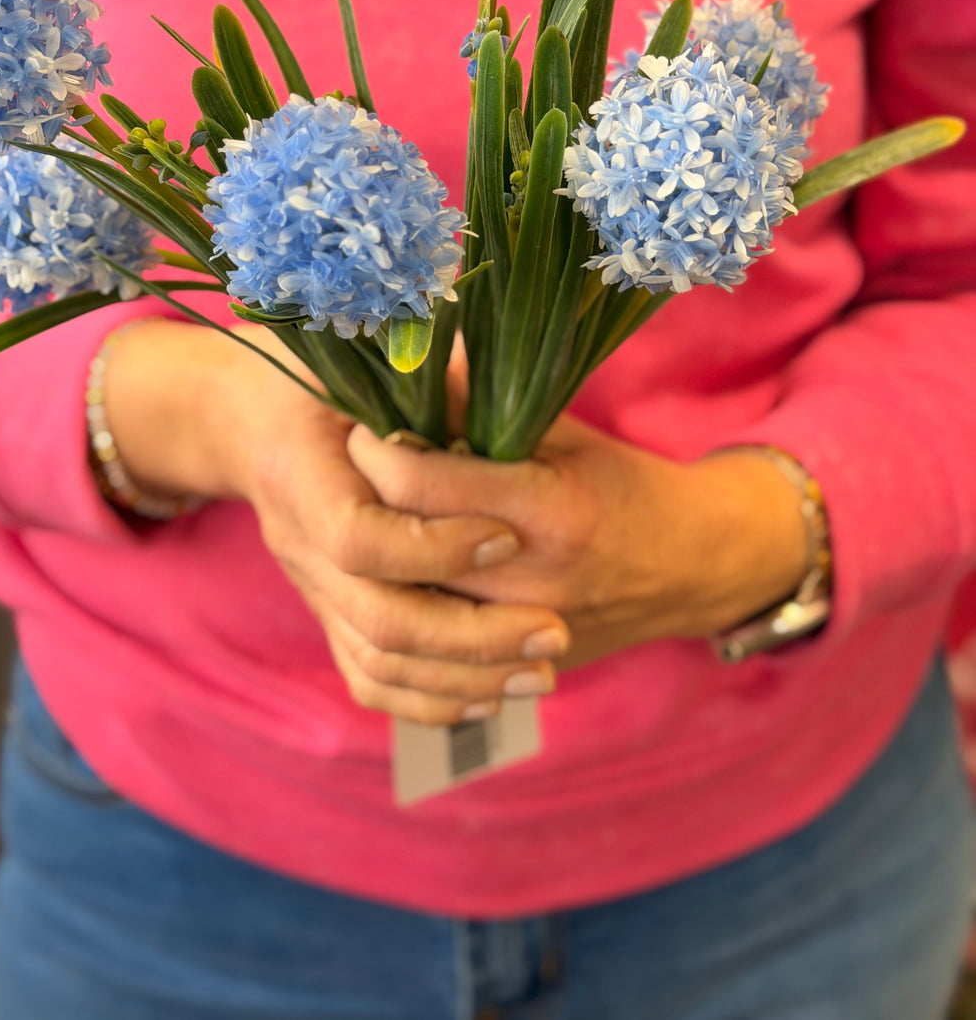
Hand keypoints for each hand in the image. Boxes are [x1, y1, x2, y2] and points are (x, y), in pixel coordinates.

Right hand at [102, 321, 569, 720]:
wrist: (242, 414)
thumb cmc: (312, 367)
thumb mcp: (357, 349)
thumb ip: (422, 369)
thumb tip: (502, 366)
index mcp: (300, 467)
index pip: (359, 537)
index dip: (436, 545)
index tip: (507, 534)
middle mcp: (296, 540)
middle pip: (380, 619)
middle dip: (475, 633)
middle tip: (555, 627)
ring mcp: (308, 585)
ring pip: (379, 664)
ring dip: (467, 677)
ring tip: (542, 671)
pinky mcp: (323, 615)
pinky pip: (370, 681)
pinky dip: (432, 699)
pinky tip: (493, 691)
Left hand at [347, 414, 809, 669]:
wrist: (692, 565)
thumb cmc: (621, 483)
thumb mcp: (561, 432)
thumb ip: (486, 405)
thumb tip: (408, 364)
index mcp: (549, 508)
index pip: (424, 485)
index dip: (377, 452)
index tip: (358, 429)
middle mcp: (535, 579)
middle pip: (406, 552)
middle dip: (363, 507)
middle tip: (341, 477)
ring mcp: (525, 634)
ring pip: (409, 615)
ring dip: (373, 571)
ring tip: (356, 529)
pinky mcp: (520, 668)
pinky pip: (431, 665)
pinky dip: (399, 628)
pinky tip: (385, 588)